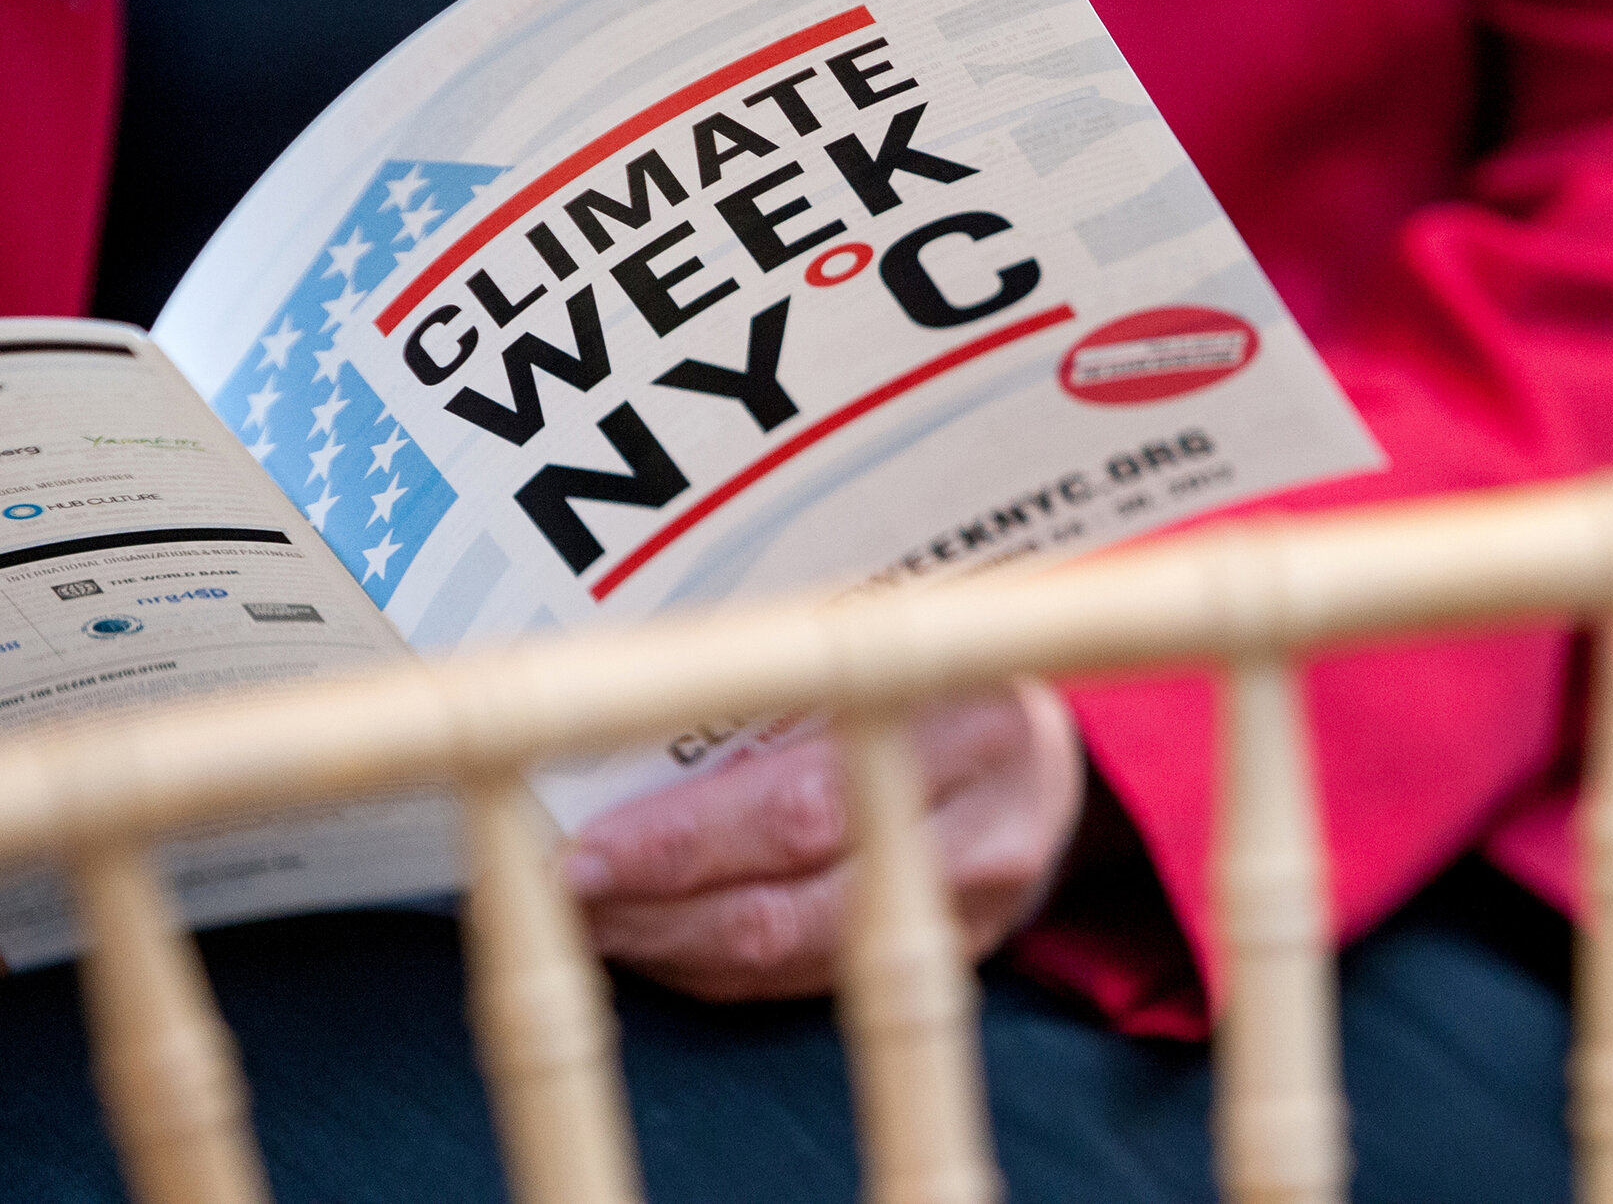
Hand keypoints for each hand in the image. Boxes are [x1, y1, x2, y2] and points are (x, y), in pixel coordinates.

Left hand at [566, 679, 1084, 1002]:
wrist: (1051, 749)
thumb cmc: (939, 671)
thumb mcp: (890, 631)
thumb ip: (792, 664)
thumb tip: (623, 701)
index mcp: (965, 720)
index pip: (805, 799)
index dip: (683, 839)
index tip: (584, 845)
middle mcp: (982, 829)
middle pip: (794, 900)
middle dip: (658, 904)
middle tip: (561, 891)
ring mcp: (973, 911)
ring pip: (794, 956)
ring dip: (672, 944)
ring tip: (589, 917)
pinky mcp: (950, 962)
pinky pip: (809, 982)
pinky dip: (716, 966)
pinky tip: (657, 936)